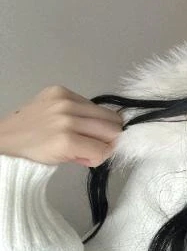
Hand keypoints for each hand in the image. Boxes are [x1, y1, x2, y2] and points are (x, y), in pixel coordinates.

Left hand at [0, 85, 123, 166]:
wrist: (9, 134)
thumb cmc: (35, 151)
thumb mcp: (63, 160)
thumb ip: (88, 154)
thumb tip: (107, 147)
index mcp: (66, 141)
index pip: (104, 148)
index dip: (104, 154)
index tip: (97, 154)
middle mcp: (68, 118)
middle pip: (112, 127)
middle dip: (110, 138)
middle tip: (99, 142)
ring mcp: (64, 101)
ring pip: (106, 113)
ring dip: (103, 125)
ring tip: (90, 130)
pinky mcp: (61, 90)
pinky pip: (90, 102)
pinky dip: (89, 113)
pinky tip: (77, 118)